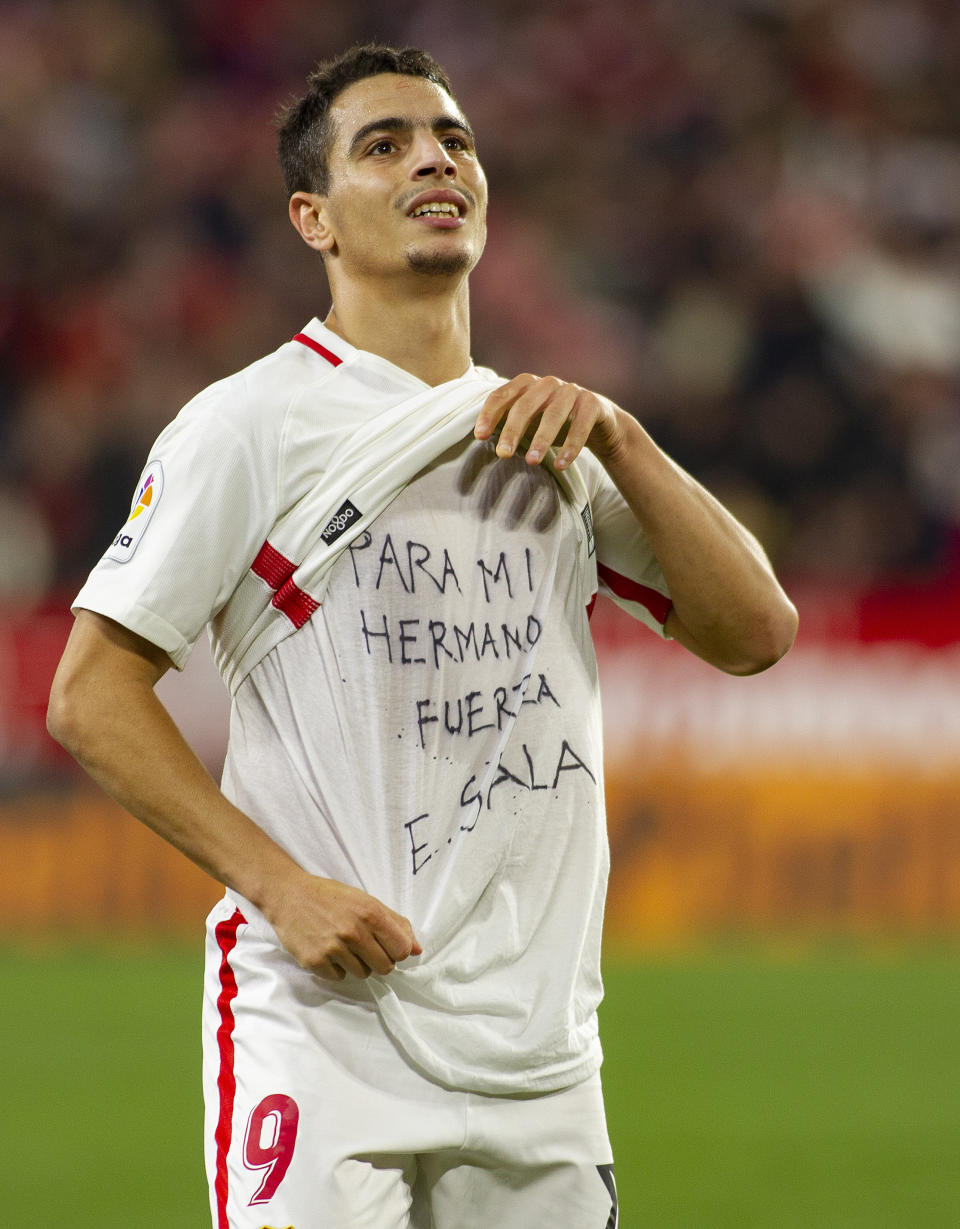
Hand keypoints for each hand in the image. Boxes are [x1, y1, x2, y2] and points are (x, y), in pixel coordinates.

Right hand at [267, 872, 421, 980]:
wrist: (289, 895)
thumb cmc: (331, 897)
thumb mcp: (366, 901)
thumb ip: (395, 923)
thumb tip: (418, 950)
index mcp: (370, 913)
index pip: (402, 949)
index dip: (397, 951)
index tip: (388, 946)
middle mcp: (354, 932)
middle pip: (385, 967)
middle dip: (378, 960)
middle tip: (364, 947)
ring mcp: (333, 948)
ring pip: (362, 974)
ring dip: (356, 964)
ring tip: (343, 946)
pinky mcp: (315, 961)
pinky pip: (339, 978)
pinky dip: (336, 969)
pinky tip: (328, 950)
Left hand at [474, 373, 624, 469]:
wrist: (599, 423)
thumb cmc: (555, 424)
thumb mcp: (530, 422)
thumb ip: (508, 424)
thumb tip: (480, 438)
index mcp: (527, 384)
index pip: (502, 395)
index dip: (490, 414)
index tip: (480, 436)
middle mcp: (548, 383)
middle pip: (525, 405)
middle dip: (512, 430)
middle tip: (503, 454)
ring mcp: (572, 391)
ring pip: (553, 414)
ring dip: (541, 439)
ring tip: (531, 462)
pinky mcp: (593, 404)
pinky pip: (581, 426)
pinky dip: (571, 447)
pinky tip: (561, 465)